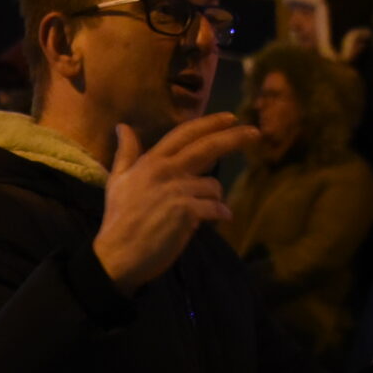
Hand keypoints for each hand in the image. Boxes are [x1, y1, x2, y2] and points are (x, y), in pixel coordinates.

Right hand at [91, 116, 254, 291]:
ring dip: (214, 198)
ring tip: (201, 213)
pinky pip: (216, 208)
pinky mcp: (187, 211)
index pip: (184, 134)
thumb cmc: (118, 220)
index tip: (230, 117)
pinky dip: (220, 214)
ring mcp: (178, 190)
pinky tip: (218, 219)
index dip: (209, 123)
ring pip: (213, 185)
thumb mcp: (117, 181)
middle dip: (234, 137)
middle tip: (255, 133)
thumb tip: (122, 126)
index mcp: (152, 162)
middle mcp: (166, 170)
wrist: (117, 255)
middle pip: (207, 147)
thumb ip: (126, 153)